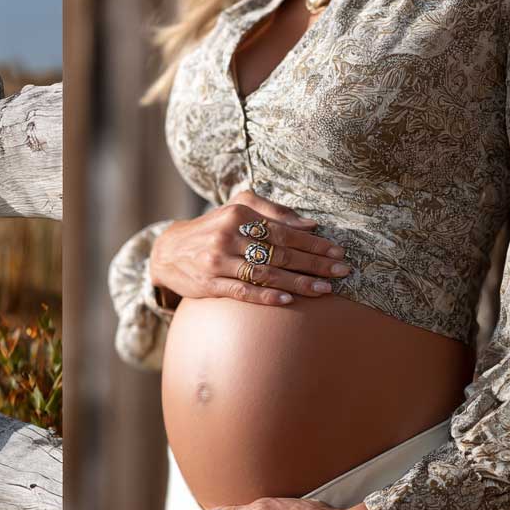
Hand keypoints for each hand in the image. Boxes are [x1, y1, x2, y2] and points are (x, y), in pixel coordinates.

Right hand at [149, 189, 350, 307]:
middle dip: (313, 263)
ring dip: (298, 283)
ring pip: (264, 274)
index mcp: (237, 216)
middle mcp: (227, 237)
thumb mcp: (236, 209)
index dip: (312, 243)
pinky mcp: (208, 284)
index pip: (283, 231)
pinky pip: (242, 291)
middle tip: (341, 271)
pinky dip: (265, 296)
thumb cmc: (212, 228)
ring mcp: (217, 262)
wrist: (168, 251)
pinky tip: (288, 300)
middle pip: (278, 253)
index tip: (336, 252)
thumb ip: (272, 211)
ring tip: (324, 290)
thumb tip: (310, 224)